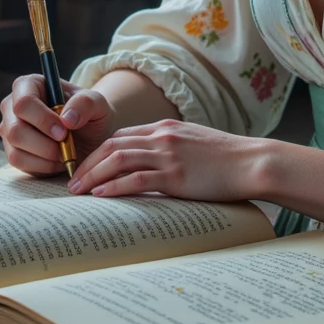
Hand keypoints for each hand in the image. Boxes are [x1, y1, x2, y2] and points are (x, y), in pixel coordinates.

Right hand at [0, 74, 116, 175]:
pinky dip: (42, 166)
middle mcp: (12, 105)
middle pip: (15, 129)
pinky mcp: (12, 150)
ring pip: (15, 150)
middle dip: (44, 144)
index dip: (42, 120)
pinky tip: (58, 160)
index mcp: (30, 85)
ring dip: (45, 157)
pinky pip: (19, 163)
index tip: (64, 131)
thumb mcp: (98, 104)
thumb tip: (67, 118)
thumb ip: (86, 103)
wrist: (89, 136)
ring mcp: (9, 129)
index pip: (24, 102)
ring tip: (65, 152)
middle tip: (66, 146)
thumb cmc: (89, 114)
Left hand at [68, 117, 266, 200]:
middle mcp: (163, 136)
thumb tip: (152, 165)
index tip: (85, 168)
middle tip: (71, 182)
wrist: (252, 162)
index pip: (121, 136)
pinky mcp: (176, 175)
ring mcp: (168, 154)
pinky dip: (114, 187)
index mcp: (166, 128)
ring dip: (93, 176)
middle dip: (87, 164)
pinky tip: (101, 195)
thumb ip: (171, 148)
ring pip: (118, 160)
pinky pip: (136, 179)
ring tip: (78, 192)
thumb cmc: (227, 158)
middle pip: (112, 146)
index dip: (98, 152)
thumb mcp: (194, 143)